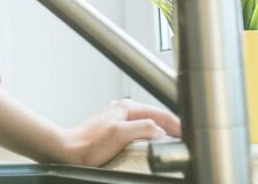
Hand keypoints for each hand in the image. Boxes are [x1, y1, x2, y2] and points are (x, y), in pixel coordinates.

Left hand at [62, 98, 181, 167]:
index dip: (176, 124)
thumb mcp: (120, 133)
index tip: (187, 134)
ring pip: (147, 124)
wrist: (70, 150)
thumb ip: (143, 127)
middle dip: (171, 127)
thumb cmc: (89, 143)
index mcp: (126, 107)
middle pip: (155, 117)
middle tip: (184, 139)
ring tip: (172, 142)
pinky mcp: (115, 131)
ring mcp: (119, 120)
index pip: (159, 113)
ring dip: (160, 132)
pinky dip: (149, 137)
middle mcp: (123, 110)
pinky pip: (139, 131)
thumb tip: (160, 129)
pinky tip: (152, 145)